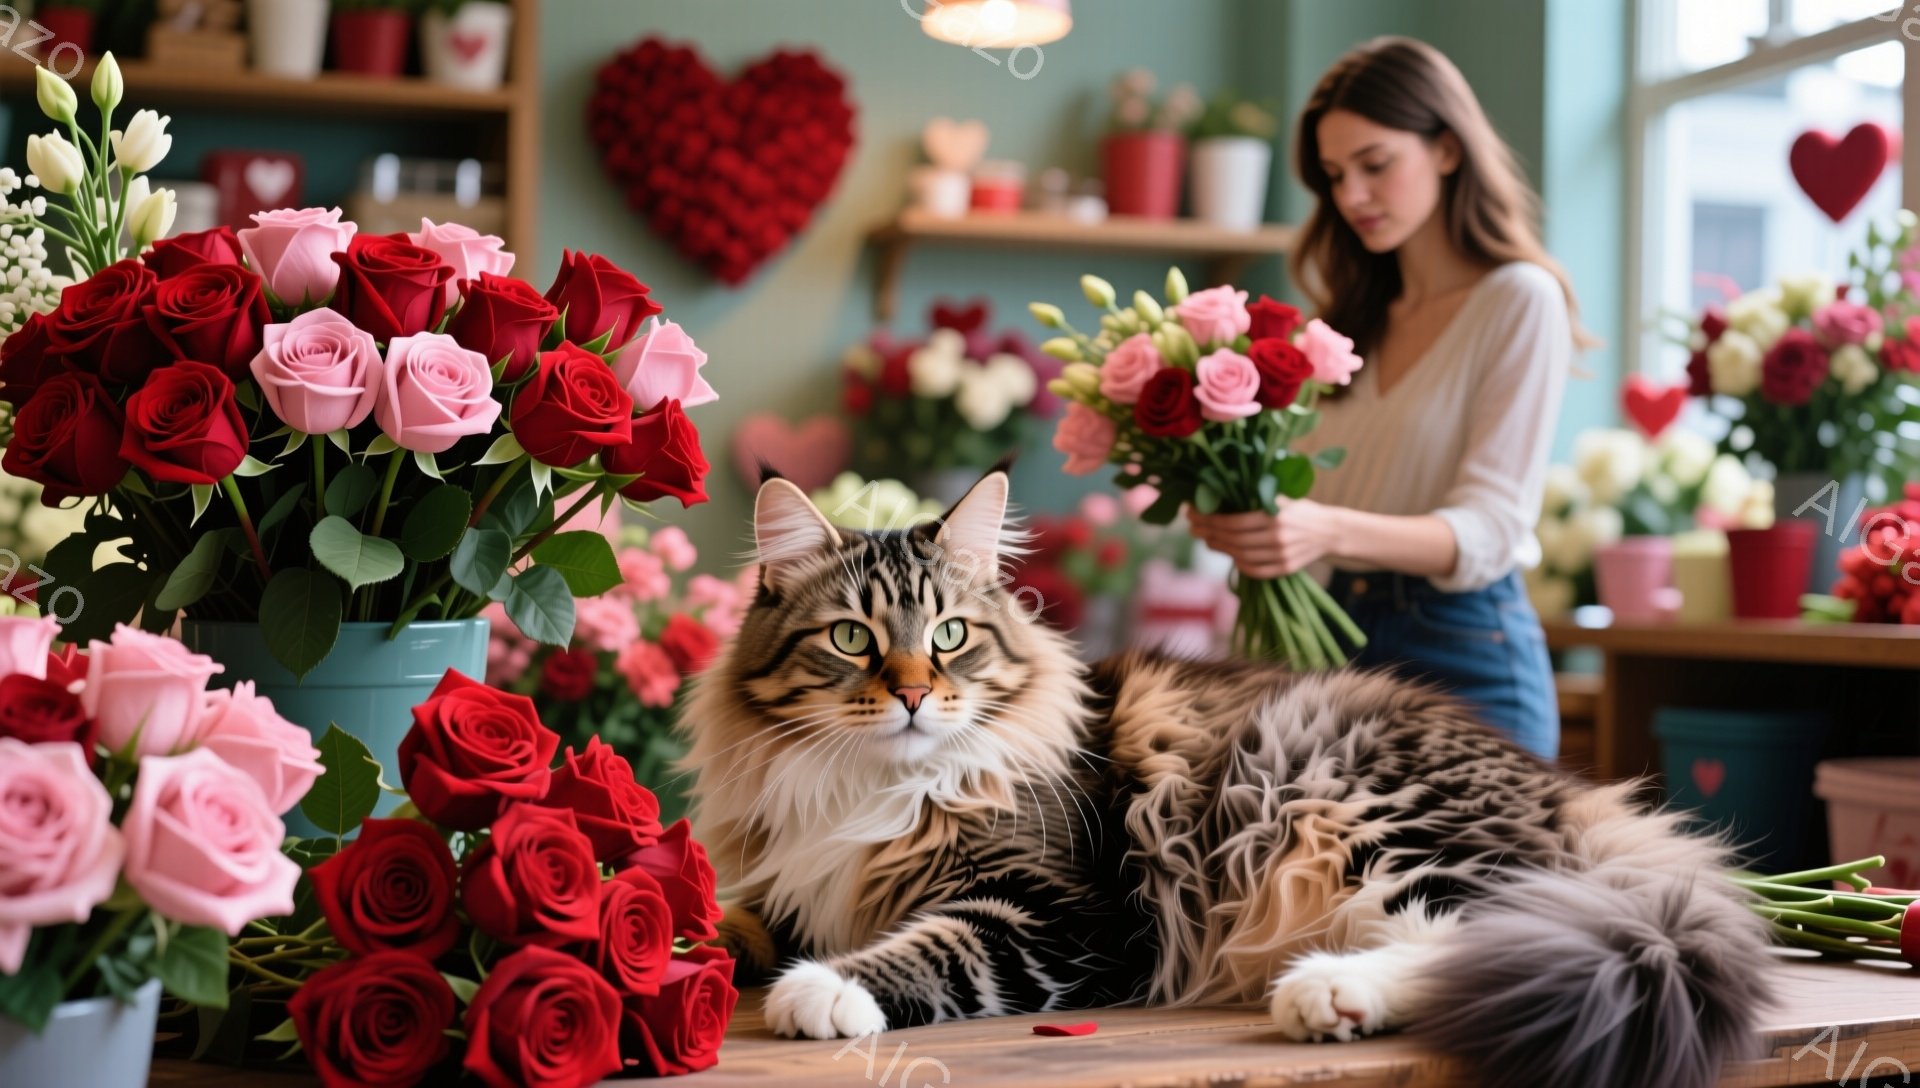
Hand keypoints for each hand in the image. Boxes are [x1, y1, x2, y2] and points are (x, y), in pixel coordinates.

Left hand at [1186, 498, 1341, 577]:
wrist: (1331, 531)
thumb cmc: (1300, 510)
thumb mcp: (1282, 497)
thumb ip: (1256, 496)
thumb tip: (1219, 494)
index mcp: (1275, 515)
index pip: (1234, 522)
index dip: (1209, 520)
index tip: (1193, 514)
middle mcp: (1279, 537)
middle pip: (1234, 540)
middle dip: (1208, 534)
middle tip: (1193, 529)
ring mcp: (1283, 555)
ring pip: (1242, 556)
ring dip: (1220, 548)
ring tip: (1207, 540)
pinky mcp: (1286, 569)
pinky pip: (1255, 570)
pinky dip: (1239, 564)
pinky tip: (1229, 555)